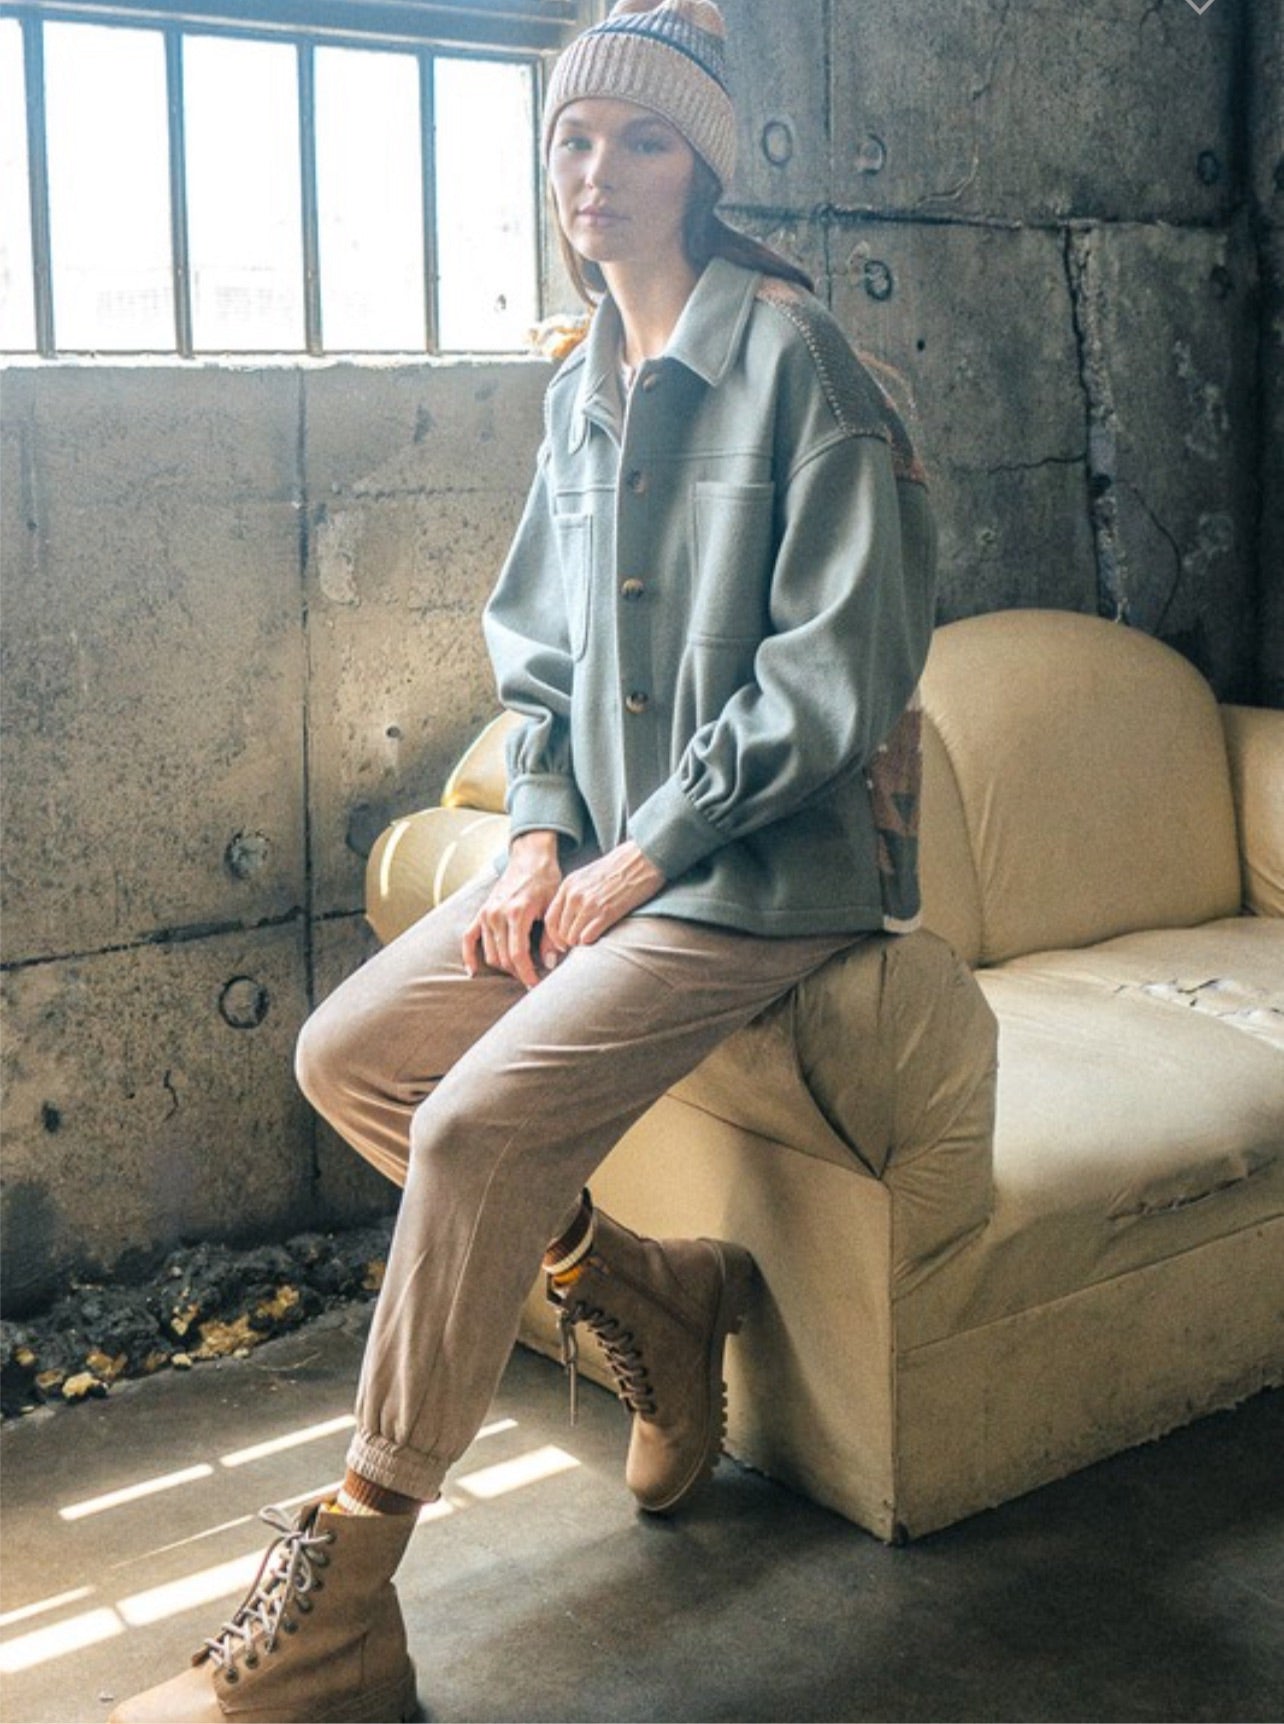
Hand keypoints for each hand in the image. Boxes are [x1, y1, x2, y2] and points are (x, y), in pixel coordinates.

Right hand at [462, 832, 562, 989]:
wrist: (530, 859)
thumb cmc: (545, 881)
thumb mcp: (552, 907)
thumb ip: (551, 936)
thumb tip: (550, 963)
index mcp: (516, 913)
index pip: (518, 954)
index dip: (526, 973)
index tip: (535, 985)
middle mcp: (497, 914)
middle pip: (504, 957)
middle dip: (519, 972)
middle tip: (534, 978)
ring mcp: (486, 914)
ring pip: (490, 954)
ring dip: (504, 967)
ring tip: (520, 971)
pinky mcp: (480, 913)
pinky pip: (468, 939)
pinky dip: (469, 956)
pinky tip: (473, 971)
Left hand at [544, 841, 665, 951]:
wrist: (641, 858)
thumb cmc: (618, 868)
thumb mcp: (587, 876)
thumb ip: (574, 894)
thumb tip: (569, 918)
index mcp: (568, 886)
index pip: (550, 919)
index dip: (554, 936)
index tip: (563, 943)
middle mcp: (574, 895)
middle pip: (560, 932)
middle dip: (569, 942)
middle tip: (580, 943)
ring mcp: (589, 904)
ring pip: (573, 938)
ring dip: (580, 943)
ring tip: (591, 938)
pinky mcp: (606, 912)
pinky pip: (587, 938)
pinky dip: (591, 941)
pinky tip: (599, 936)